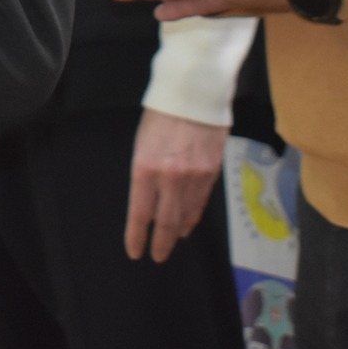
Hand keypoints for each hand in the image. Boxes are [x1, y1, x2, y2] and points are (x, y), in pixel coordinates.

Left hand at [125, 107, 227, 262]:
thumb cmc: (160, 113)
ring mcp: (194, 177)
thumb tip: (148, 197)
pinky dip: (193, 215)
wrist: (194, 92)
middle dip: (160, 242)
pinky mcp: (212, 172)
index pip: (140, 213)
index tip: (135, 251)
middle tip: (157, 256)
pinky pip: (201, 202)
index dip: (137, 236)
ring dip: (177, 231)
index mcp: (146, 168)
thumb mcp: (142, 142)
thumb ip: (145, 172)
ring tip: (171, 241)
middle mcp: (170, 178)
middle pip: (165, 221)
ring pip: (185, 215)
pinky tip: (187, 223)